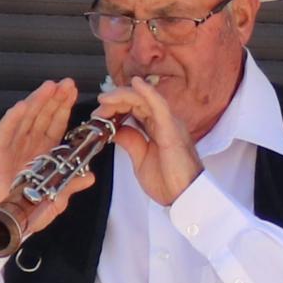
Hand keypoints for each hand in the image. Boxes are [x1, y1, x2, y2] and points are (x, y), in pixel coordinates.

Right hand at [0, 80, 99, 233]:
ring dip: (37, 101)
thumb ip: (71, 185)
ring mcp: (12, 149)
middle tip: (66, 83)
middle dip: (54, 99)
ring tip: (49, 86)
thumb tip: (91, 177)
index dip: (63, 109)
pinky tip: (24, 105)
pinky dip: (14, 118)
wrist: (4, 225)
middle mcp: (27, 147)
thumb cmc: (28, 212)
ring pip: (26, 119)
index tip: (73, 92)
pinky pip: (5, 133)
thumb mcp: (56, 198)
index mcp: (42, 155)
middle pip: (42, 117)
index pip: (54, 126)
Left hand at [98, 76, 202, 206]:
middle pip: (137, 100)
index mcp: (158, 127)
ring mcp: (170, 123)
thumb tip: (116, 130)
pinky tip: (136, 84)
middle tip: (98, 107)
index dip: (115, 107)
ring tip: (105, 99)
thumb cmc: (169, 181)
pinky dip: (147, 93)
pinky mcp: (172, 130)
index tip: (98, 115)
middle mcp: (165, 122)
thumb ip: (130, 141)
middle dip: (115, 101)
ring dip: (123, 96)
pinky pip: (159, 106)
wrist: (184, 197)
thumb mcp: (140, 158)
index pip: (134, 107)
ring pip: (145, 99)